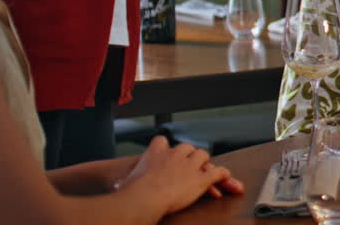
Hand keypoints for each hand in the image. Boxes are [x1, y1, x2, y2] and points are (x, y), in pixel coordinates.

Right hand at [124, 137, 240, 213]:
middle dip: (189, 155)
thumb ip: (124, 180)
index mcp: (155, 152)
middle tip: (190, 164)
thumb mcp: (124, 181)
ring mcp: (189, 164)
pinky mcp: (201, 178)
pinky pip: (216, 172)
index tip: (166, 154)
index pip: (162, 142)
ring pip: (203, 155)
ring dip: (205, 163)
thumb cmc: (130, 192)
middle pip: (187, 147)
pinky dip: (222, 175)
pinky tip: (224, 177)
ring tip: (207, 171)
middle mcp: (174, 154)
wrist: (145, 197)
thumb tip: (115, 184)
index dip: (165, 149)